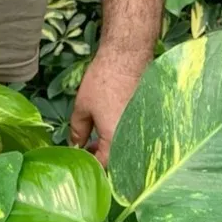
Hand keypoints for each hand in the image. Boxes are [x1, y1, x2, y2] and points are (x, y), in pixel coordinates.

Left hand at [70, 47, 149, 166]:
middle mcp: (132, 138)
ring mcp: (141, 128)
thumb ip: (77, 132)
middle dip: (99, 159)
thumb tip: (76, 146)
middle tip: (84, 151)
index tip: (78, 161)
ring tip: (92, 142)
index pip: (102, 165)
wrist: (128, 55)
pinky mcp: (145, 119)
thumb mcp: (82, 110)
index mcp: (115, 140)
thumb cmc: (103, 82)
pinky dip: (118, 138)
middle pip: (116, 161)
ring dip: (108, 149)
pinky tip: (105, 131)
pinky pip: (131, 136)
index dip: (88, 166)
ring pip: (124, 149)